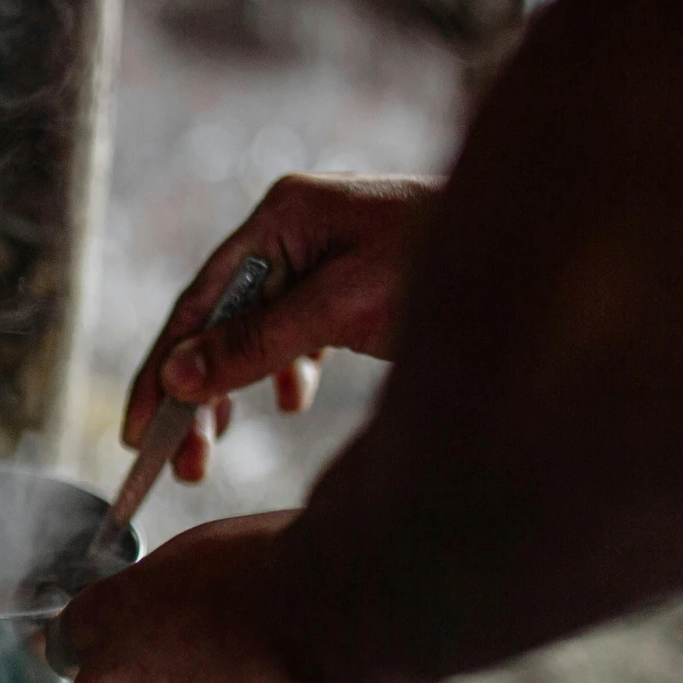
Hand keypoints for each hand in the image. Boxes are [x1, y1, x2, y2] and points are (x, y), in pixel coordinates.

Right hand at [127, 173, 438, 481]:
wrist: (545, 243)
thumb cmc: (449, 261)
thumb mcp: (345, 306)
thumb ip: (260, 341)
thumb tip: (179, 376)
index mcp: (281, 217)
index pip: (197, 302)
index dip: (160, 371)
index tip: (137, 434)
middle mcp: (291, 231)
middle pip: (217, 322)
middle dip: (193, 398)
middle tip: (179, 466)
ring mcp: (321, 255)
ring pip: (251, 334)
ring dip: (231, 395)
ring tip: (212, 455)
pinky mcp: (349, 283)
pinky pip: (294, 333)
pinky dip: (283, 373)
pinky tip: (290, 402)